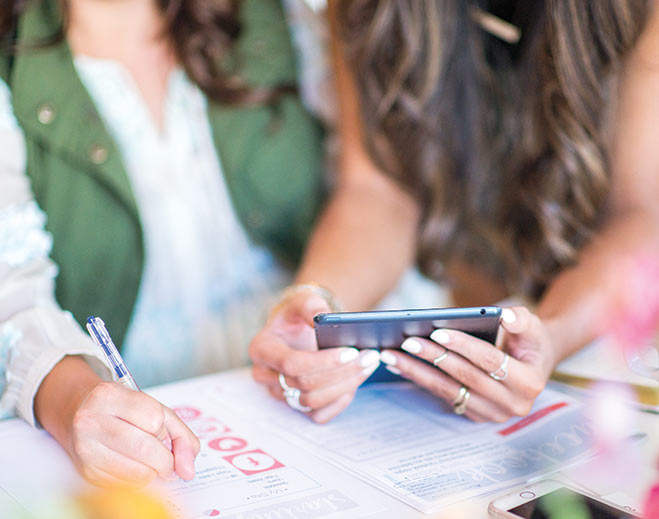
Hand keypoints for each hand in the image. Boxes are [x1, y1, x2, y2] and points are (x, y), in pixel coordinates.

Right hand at [70, 382, 200, 485]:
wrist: (77, 412)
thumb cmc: (120, 409)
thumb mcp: (152, 407)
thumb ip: (180, 434)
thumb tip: (188, 469)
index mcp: (109, 395)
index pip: (154, 419)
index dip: (164, 429)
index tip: (160, 430)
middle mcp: (92, 420)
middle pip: (146, 448)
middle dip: (166, 460)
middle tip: (168, 460)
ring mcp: (85, 447)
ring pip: (138, 473)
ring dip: (153, 472)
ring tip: (149, 461)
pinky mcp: (85, 471)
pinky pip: (125, 485)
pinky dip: (138, 480)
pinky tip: (132, 465)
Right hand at [249, 289, 380, 422]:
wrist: (297, 330)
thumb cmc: (298, 315)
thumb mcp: (302, 301)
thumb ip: (311, 306)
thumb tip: (322, 321)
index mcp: (261, 348)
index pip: (291, 363)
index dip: (323, 361)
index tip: (351, 351)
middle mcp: (265, 375)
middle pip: (304, 384)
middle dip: (341, 372)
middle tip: (369, 357)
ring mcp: (279, 394)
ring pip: (312, 402)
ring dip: (344, 386)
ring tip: (367, 367)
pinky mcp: (295, 406)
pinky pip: (318, 416)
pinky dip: (339, 402)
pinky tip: (354, 383)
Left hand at [379, 307, 556, 421]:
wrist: (533, 364)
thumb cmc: (529, 341)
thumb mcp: (533, 326)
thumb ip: (521, 320)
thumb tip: (506, 316)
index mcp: (529, 382)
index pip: (490, 360)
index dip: (464, 345)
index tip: (437, 331)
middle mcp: (513, 404)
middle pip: (465, 377)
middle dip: (434, 357)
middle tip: (407, 342)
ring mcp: (492, 414)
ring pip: (449, 390)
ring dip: (418, 372)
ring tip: (392, 356)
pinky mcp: (475, 415)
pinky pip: (444, 395)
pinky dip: (421, 380)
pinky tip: (401, 366)